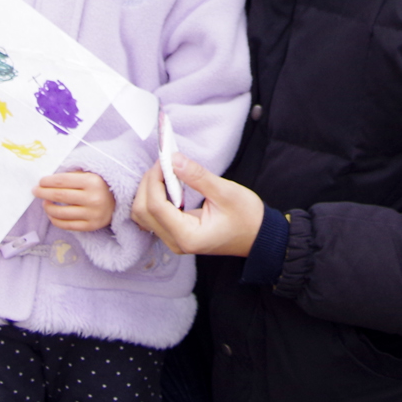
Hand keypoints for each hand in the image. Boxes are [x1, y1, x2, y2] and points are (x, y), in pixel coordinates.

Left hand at [32, 171, 114, 232]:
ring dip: (48, 207)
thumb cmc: (99, 186)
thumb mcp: (90, 174)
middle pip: (59, 196)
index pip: (62, 181)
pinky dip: (55, 220)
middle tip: (35, 191)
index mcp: (92, 181)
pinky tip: (52, 214)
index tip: (40, 182)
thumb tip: (47, 180)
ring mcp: (92, 214)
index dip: (47, 181)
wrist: (119, 203)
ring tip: (44, 203)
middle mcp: (92, 198)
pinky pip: (67, 225)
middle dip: (43, 193)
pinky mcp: (90, 226)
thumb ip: (71, 175)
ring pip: (60, 212)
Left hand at [130, 154, 262, 257]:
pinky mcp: (176, 234)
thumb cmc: (247, 218)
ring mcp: (174, 240)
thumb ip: (197, 176)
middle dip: (148, 183)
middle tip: (164, 163)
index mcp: (187, 236)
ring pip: (144, 215)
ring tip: (166, 172)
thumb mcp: (226, 193)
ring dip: (149, 190)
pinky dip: (155, 197)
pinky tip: (169, 184)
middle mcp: (176, 242)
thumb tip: (174, 160)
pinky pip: (154, 216)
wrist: (259, 236)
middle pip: (142, 211)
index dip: (154, 179)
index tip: (165, 159)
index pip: (154, 206)